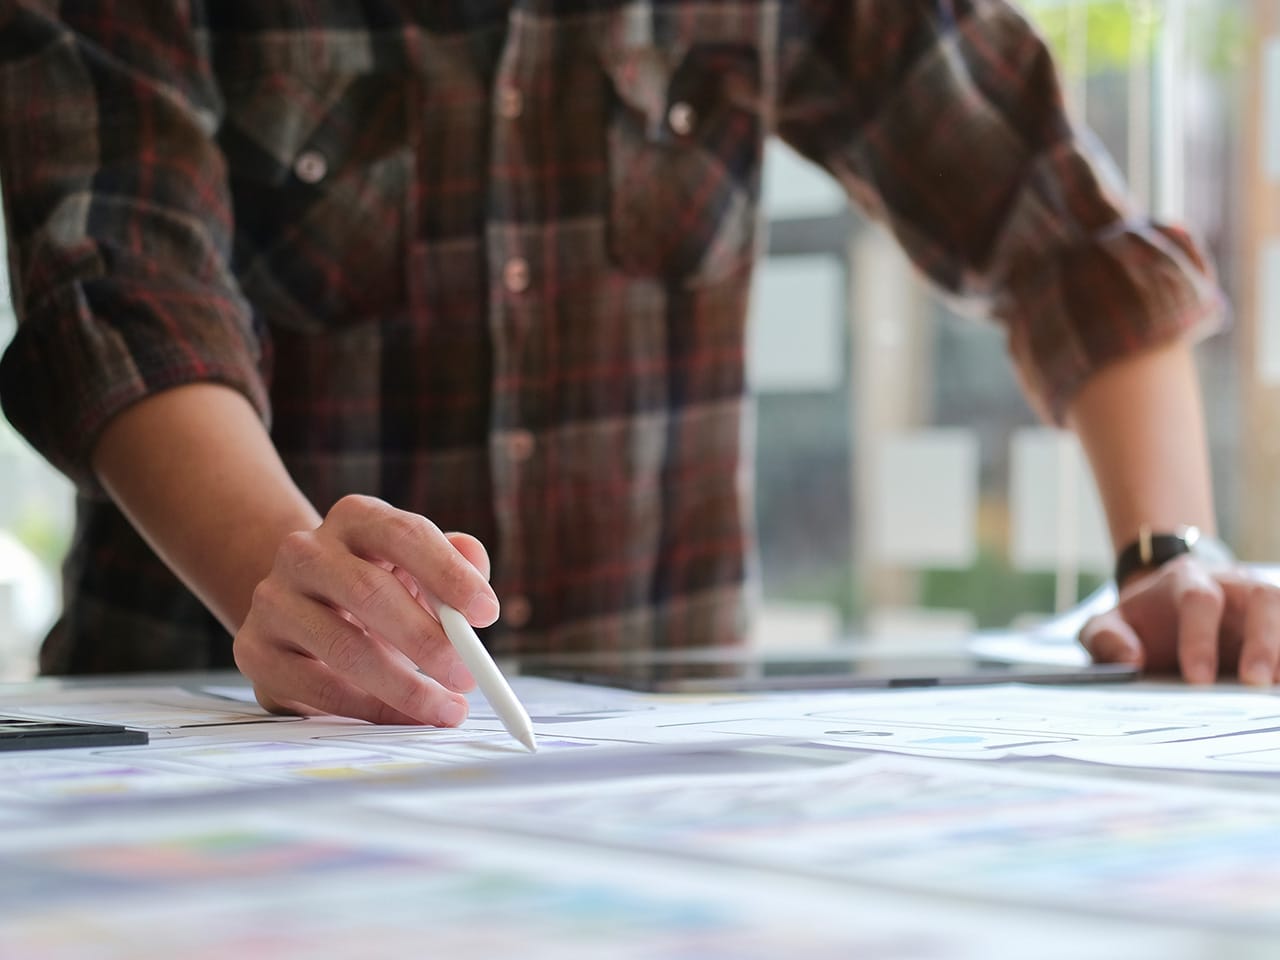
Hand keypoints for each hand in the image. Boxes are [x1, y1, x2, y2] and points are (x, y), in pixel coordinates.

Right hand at [233, 495, 499, 723]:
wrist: (305, 603)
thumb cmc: (381, 583)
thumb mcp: (418, 564)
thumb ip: (455, 562)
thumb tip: (476, 574)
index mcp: (355, 518)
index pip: (403, 535)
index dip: (448, 574)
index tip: (487, 614)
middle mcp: (305, 550)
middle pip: (369, 592)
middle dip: (428, 640)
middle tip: (468, 675)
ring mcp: (274, 599)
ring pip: (343, 648)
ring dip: (404, 687)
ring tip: (447, 708)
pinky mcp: (256, 650)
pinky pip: (318, 688)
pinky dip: (369, 708)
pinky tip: (403, 717)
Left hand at [1079, 556, 1279, 684]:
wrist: (1164, 604)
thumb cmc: (1140, 621)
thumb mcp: (1108, 625)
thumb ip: (1107, 639)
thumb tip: (1129, 661)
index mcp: (1186, 579)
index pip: (1198, 600)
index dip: (1200, 638)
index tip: (1196, 680)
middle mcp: (1232, 584)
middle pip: (1260, 599)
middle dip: (1262, 641)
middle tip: (1254, 683)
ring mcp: (1258, 600)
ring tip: (1277, 687)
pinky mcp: (1273, 620)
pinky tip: (1279, 685)